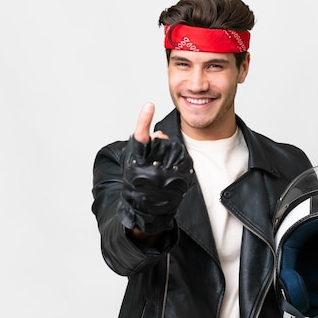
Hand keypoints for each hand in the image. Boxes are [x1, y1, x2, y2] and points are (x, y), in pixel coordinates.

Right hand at [118, 103, 193, 233]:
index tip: (149, 105)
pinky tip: (172, 175)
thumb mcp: (134, 164)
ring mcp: (164, 176)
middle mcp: (148, 168)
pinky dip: (179, 165)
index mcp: (135, 162)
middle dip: (161, 144)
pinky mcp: (179, 183)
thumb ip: (144, 145)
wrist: (146, 212)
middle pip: (161, 142)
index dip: (143, 120)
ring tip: (162, 169)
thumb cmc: (137, 185)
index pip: (139, 136)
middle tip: (157, 154)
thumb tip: (159, 134)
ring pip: (173, 151)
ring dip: (170, 155)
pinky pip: (183, 164)